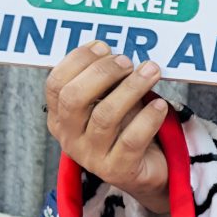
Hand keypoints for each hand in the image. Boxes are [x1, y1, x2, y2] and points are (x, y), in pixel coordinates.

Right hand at [46, 45, 171, 214]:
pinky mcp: (118, 170)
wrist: (146, 170)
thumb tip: (113, 51)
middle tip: (127, 61)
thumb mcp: (110, 100)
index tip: (104, 46)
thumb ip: (106, 79)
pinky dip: (148, 118)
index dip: (78, 61)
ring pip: (105, 116)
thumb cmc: (126, 126)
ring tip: (152, 72)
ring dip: (131, 88)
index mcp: (60, 117)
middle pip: (74, 98)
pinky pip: (131, 139)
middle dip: (102, 72)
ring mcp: (92, 157)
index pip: (56, 84)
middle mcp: (70, 138)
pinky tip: (160, 105)